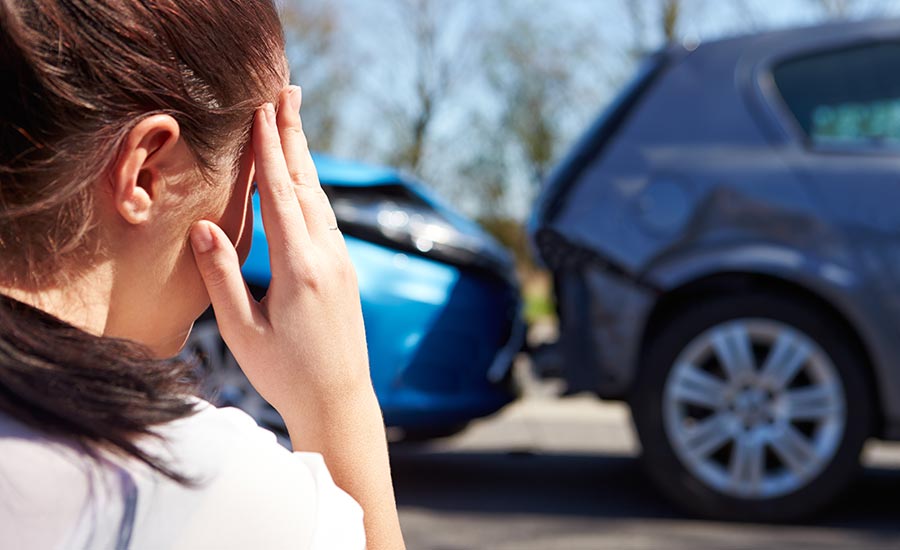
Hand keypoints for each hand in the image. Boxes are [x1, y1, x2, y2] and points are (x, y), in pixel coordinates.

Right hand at [189, 86, 369, 419]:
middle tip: (288, 92)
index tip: (261, 110)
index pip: (281, 196)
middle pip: (308, 185)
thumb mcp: (242, 331)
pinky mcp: (346, 272)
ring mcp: (342, 263)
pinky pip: (327, 220)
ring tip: (292, 122)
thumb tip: (203, 225)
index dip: (269, 151)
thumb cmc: (284, 374)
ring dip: (305, 159)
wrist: (340, 401)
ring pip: (321, 200)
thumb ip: (222, 275)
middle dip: (294, 136)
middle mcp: (328, 258)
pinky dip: (312, 190)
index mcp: (299, 270)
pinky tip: (305, 180)